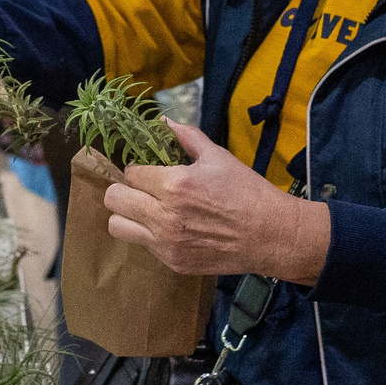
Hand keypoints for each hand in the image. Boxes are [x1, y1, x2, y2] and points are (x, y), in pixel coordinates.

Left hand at [103, 121, 330, 284]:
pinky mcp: (174, 263)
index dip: (137, 169)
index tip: (147, 170)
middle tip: (140, 189)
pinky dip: (150, 235)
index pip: (129, 173)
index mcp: (173, 185)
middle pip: (114, 199)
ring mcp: (167, 243)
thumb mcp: (217, 156)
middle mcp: (164, 216)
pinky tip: (172, 228)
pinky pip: (143, 246)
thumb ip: (185, 137)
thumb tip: (162, 121)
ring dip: (128, 215)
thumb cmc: (247, 191)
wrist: (271, 235)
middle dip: (124, 189)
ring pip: (117, 227)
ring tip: (146, 210)